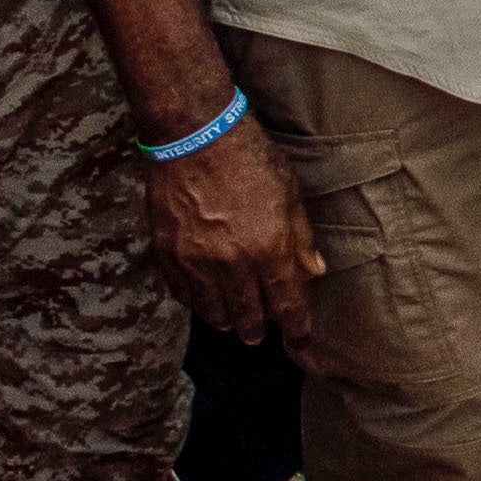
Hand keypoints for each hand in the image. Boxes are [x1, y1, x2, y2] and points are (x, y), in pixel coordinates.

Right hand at [144, 115, 329, 342]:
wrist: (195, 136)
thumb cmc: (250, 159)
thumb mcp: (291, 195)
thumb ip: (301, 239)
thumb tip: (313, 272)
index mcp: (269, 250)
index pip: (286, 304)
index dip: (296, 329)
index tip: (299, 343)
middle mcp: (231, 263)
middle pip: (247, 316)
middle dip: (256, 330)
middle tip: (258, 336)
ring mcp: (195, 261)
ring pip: (212, 311)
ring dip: (226, 319)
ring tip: (233, 321)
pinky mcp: (167, 253)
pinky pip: (182, 293)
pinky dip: (195, 302)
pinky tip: (202, 301)